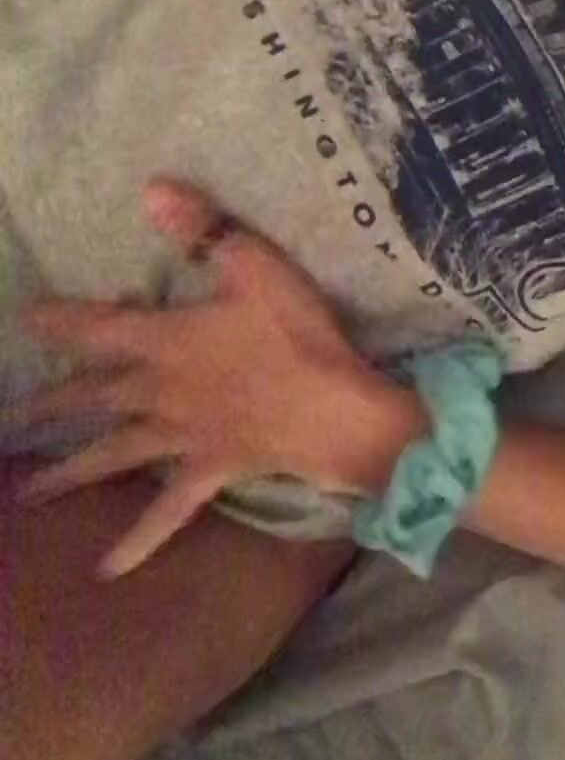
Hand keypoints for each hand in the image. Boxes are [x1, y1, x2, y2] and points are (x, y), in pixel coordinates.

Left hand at [16, 181, 421, 576]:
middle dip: (50, 403)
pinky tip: (106, 569)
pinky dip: (136, 541)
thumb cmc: (300, 335)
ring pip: (114, 454)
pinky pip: (166, 513)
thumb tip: (153, 190)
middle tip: (8, 417)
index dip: (61, 321)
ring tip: (26, 492)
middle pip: (94, 397)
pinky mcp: (208, 471)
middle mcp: (162, 392)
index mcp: (169, 341)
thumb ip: (206, 229)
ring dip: (68, 472)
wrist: (338, 411)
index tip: (24, 318)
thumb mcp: (258, 267)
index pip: (101, 329)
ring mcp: (181, 438)